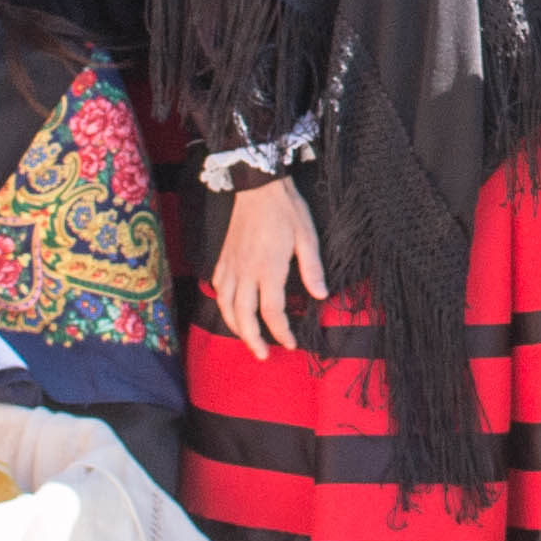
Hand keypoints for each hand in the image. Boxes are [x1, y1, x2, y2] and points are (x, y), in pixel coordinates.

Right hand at [206, 175, 324, 354]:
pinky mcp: (223, 258)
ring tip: (247, 340)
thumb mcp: (307, 236)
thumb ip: (312, 268)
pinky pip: (218, 288)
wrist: (258, 185)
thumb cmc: (286, 209)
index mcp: (268, 268)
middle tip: (263, 355)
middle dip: (253, 340)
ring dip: (235, 328)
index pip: (272, 312)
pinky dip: (223, 305)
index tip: (291, 343)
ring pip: (225, 306)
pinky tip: (231, 310)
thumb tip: (322, 296)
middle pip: (243, 317)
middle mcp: (245, 271)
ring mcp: (231, 265)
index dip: (281, 332)